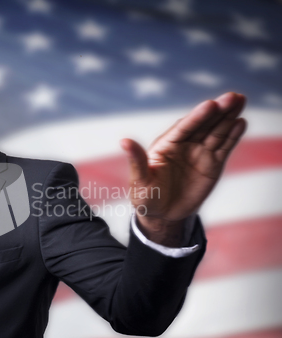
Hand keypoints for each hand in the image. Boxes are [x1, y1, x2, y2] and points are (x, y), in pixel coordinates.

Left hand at [120, 92, 246, 243]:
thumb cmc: (146, 197)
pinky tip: (240, 123)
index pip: (183, 127)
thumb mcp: (140, 181)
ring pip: (216, 132)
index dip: (197, 116)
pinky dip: (233, 136)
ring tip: (241, 101)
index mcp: (166, 145)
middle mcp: (184, 144)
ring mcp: (199, 153)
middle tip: (233, 96)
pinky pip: (223, 148)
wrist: (162, 215)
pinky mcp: (213, 164)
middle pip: (203, 124)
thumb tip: (124, 141)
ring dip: (228, 117)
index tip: (210, 104)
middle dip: (217, 111)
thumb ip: (137, 161)